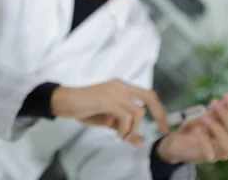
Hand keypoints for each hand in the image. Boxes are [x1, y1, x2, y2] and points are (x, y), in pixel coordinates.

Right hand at [51, 80, 168, 144]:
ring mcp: (114, 91)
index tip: (163, 126)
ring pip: (138, 112)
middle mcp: (120, 86)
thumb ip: (123, 128)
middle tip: (162, 130)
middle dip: (160, 115)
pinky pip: (126, 117)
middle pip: (150, 98)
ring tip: (122, 136)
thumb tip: (140, 141)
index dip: (159, 110)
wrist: (63, 101)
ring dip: (133, 128)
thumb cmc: (83, 108)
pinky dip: (125, 129)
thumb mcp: (107, 121)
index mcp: (121, 87)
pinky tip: (117, 133)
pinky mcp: (107, 99)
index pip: (148, 95)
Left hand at [157, 93, 227, 163]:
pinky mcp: (206, 157)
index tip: (227, 96)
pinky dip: (204, 139)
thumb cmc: (194, 127)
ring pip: (227, 145)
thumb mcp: (203, 115)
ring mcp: (219, 153)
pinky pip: (209, 151)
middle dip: (227, 116)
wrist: (177, 143)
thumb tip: (222, 101)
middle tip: (214, 103)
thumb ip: (213, 110)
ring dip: (217, 128)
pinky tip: (198, 129)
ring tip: (205, 117)